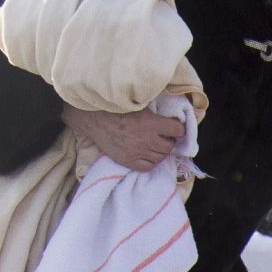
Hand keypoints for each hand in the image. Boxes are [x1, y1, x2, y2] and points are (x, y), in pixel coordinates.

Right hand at [61, 104, 184, 170]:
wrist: (93, 118)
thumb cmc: (116, 108)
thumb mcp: (139, 104)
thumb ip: (156, 112)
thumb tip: (171, 116)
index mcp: (152, 123)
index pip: (178, 130)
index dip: (178, 128)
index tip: (174, 127)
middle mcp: (148, 140)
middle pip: (170, 146)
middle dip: (169, 141)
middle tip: (163, 136)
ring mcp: (138, 152)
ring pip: (161, 157)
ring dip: (161, 151)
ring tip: (154, 144)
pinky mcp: (128, 161)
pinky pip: (148, 167)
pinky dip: (151, 162)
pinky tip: (147, 154)